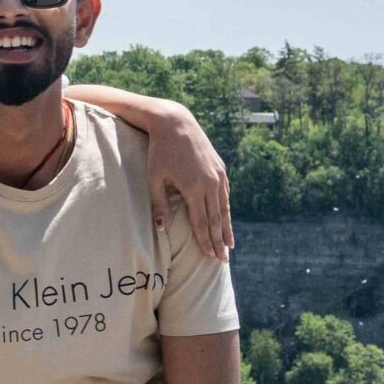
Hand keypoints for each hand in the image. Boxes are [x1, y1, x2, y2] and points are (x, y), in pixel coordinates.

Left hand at [144, 105, 232, 258]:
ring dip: (226, 228)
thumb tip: (161, 229)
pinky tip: (226, 220)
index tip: (209, 256)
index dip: (205, 241)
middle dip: (219, 241)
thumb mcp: (154, 179)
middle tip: (222, 260)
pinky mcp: (220, 168)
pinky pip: (225, 194)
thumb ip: (159, 205)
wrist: (175, 124)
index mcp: (193, 188)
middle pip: (216, 219)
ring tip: (229, 245)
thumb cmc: (159, 152)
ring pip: (224, 208)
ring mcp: (218, 175)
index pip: (201, 222)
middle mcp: (210, 183)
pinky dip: (226, 209)